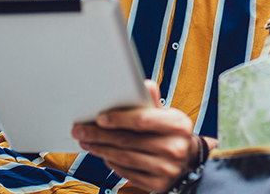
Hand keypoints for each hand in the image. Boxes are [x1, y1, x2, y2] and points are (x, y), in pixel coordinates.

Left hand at [72, 80, 217, 192]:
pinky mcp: (158, 185)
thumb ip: (152, 102)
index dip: (118, 119)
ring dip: (101, 149)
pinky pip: (127, 172)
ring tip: (87, 142)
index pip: (142, 120)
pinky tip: (104, 154)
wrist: (189, 161)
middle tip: (81, 131)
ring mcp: (166, 168)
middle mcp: (174, 147)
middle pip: (128, 140)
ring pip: (124, 157)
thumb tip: (144, 84)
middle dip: (100, 135)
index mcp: (178, 125)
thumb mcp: (168, 115)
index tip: (99, 118)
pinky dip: (112, 163)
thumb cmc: (173, 133)